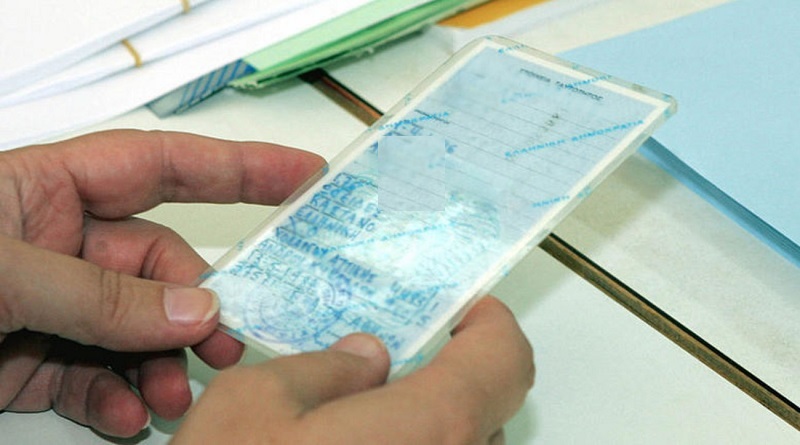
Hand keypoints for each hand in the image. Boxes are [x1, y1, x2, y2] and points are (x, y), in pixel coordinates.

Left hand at [0, 130, 324, 436]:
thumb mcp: (3, 277)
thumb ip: (99, 294)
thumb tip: (194, 311)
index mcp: (48, 189)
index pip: (165, 166)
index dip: (239, 167)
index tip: (302, 177)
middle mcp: (57, 243)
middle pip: (160, 265)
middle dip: (196, 308)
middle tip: (226, 343)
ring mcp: (52, 306)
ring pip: (137, 330)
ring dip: (161, 366)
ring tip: (172, 397)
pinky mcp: (35, 361)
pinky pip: (96, 379)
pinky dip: (117, 400)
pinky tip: (126, 417)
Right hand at [173, 296, 534, 444]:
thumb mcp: (253, 404)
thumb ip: (323, 369)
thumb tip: (363, 360)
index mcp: (428, 432)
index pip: (504, 361)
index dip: (491, 328)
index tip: (469, 314)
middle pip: (483, 415)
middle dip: (444, 384)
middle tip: (396, 371)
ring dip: (424, 436)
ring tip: (361, 430)